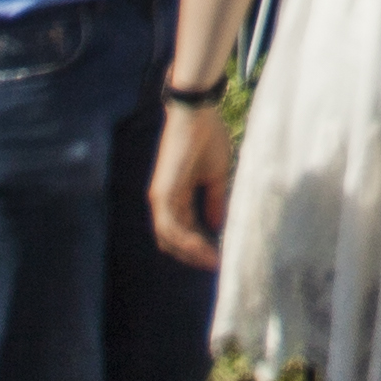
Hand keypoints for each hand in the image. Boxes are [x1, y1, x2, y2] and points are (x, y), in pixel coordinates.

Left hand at [149, 94, 234, 268]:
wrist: (196, 115)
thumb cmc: (207, 139)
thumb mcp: (215, 176)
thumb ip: (213, 202)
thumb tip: (216, 226)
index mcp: (174, 196)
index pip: (183, 231)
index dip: (200, 246)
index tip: (220, 257)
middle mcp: (163, 201)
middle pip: (173, 241)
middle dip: (194, 256)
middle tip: (217, 266)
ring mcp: (160, 198)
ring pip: (170, 238)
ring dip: (192, 253)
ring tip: (214, 262)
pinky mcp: (162, 194)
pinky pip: (171, 227)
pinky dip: (187, 241)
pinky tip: (205, 249)